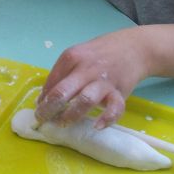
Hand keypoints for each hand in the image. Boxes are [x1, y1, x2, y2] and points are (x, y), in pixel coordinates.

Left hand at [35, 28, 150, 129]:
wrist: (134, 47)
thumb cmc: (100, 53)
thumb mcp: (78, 54)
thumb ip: (62, 72)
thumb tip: (44, 97)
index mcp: (72, 57)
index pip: (51, 81)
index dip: (43, 98)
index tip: (39, 108)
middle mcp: (86, 68)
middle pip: (62, 92)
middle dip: (49, 109)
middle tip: (42, 120)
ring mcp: (103, 80)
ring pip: (84, 100)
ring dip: (71, 115)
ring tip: (63, 123)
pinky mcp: (119, 91)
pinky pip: (114, 108)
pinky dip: (106, 118)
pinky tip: (96, 126)